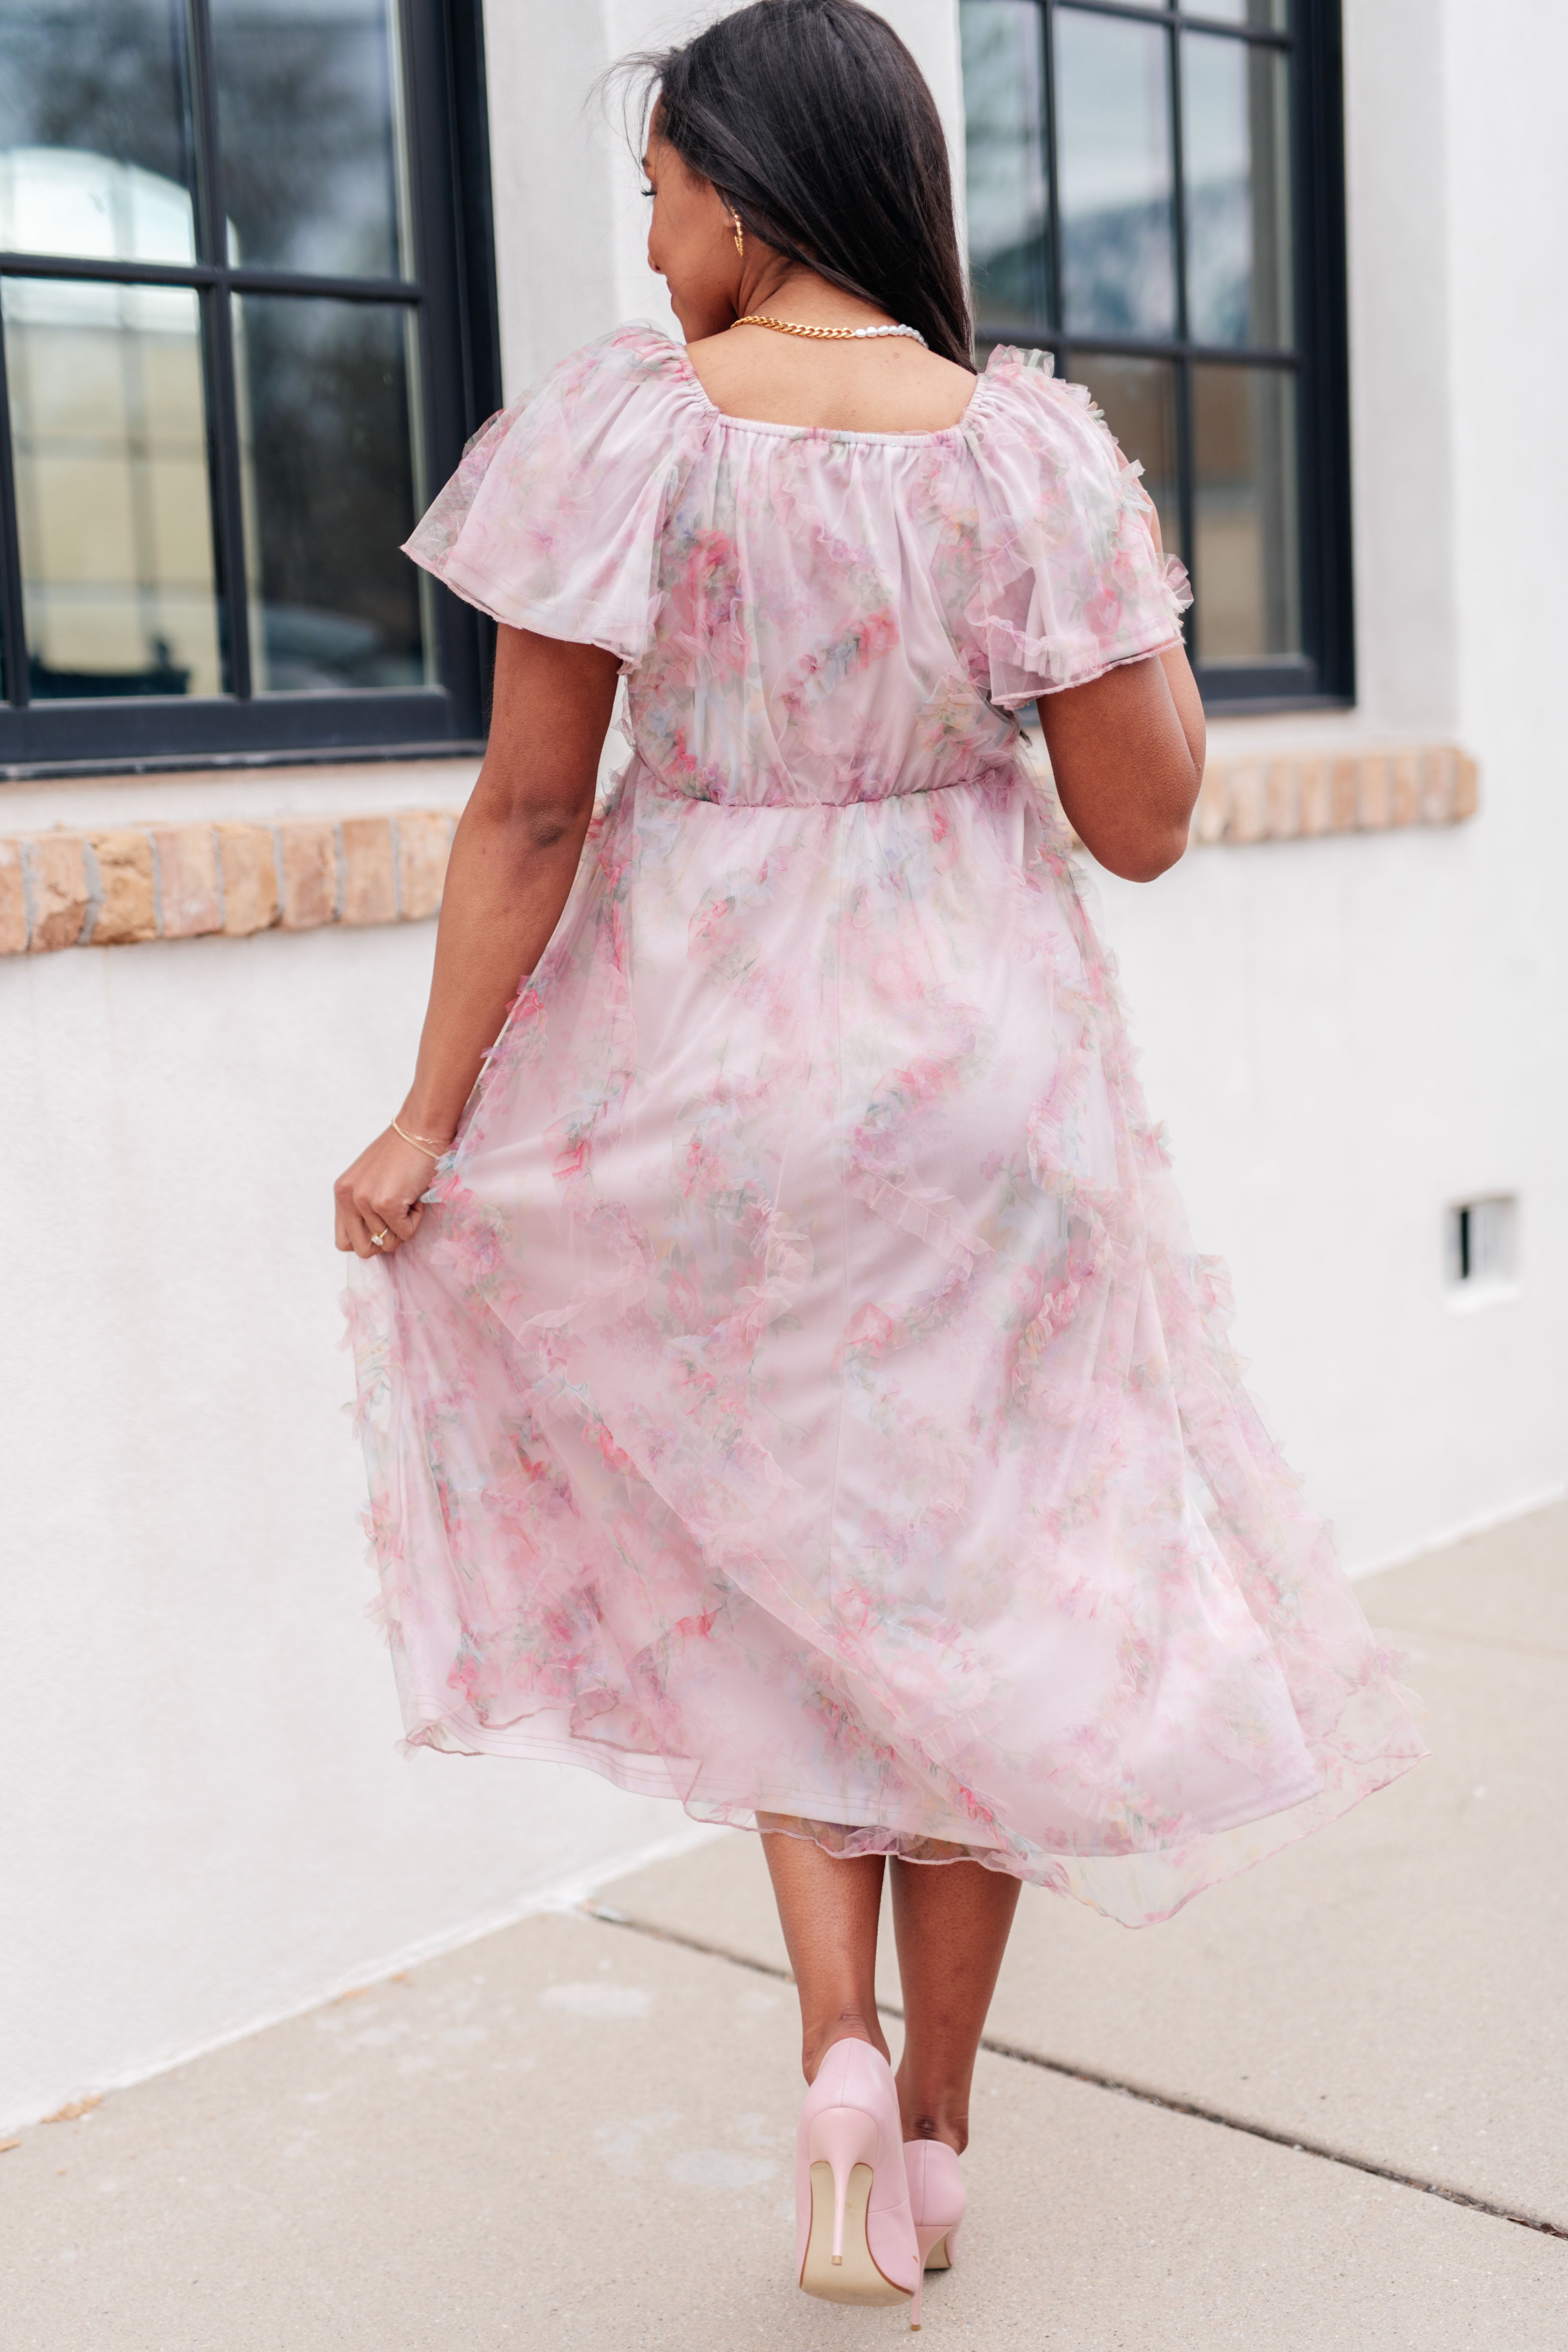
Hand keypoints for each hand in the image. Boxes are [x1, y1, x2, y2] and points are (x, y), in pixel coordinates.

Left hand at [334, 1127, 447, 1258]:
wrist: (420, 1131)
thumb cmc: (402, 1153)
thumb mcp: (370, 1181)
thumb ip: (363, 1207)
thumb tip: (375, 1239)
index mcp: (341, 1193)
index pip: (344, 1242)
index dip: (367, 1240)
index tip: (384, 1226)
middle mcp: (347, 1197)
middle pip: (363, 1249)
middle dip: (385, 1242)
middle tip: (399, 1220)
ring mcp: (365, 1201)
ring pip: (388, 1242)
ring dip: (405, 1225)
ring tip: (408, 1197)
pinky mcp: (386, 1203)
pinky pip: (405, 1233)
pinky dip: (417, 1219)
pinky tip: (416, 1195)